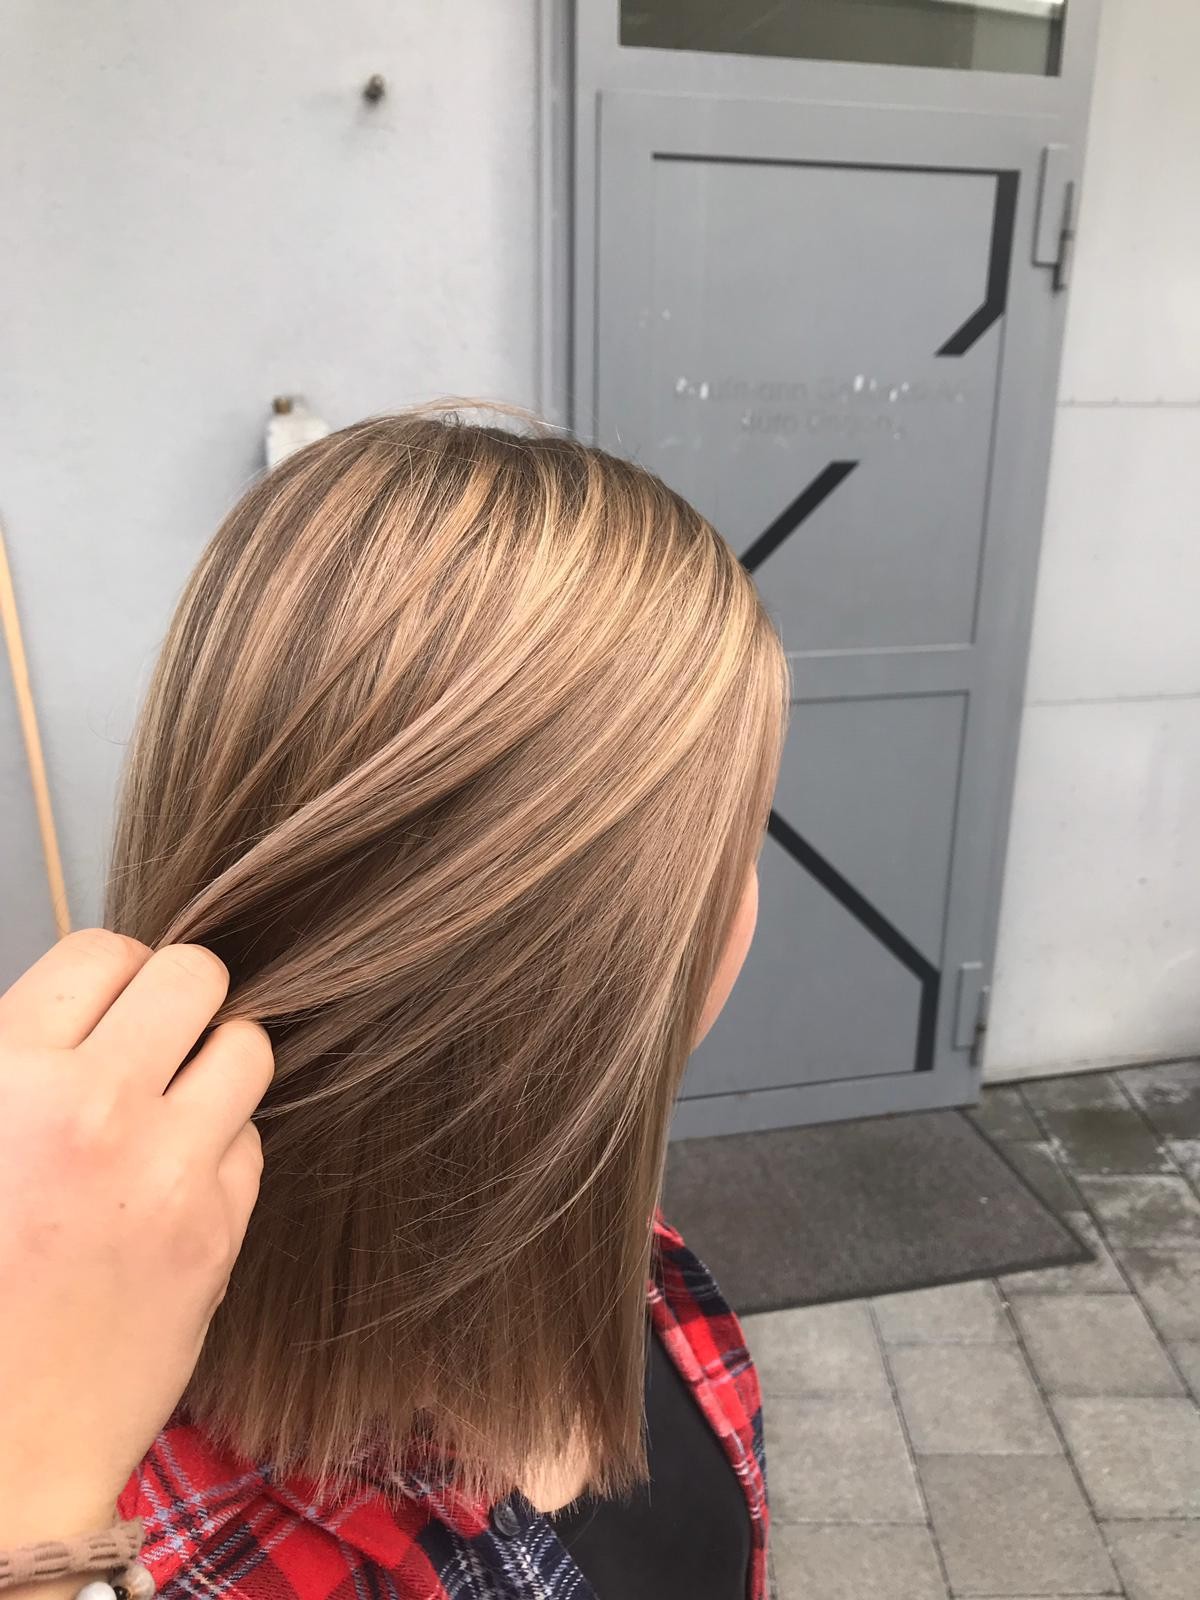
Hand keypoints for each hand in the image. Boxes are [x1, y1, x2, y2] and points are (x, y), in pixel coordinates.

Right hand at [0, 930, 272, 1547]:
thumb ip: (17, 1061)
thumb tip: (79, 1010)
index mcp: (11, 1078)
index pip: (105, 951)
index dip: (111, 974)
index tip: (107, 1007)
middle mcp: (96, 1110)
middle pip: (197, 975)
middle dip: (178, 1000)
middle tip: (152, 1044)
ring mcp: (169, 1172)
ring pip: (248, 1048)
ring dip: (215, 1066)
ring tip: (174, 1107)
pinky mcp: (218, 1233)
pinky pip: (252, 1141)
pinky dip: (224, 1150)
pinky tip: (176, 1187)